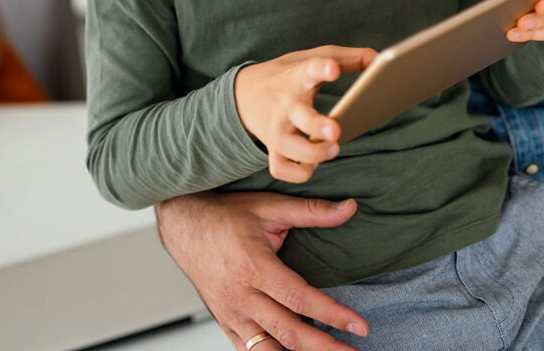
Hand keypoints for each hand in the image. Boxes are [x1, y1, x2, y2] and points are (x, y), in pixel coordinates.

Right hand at [155, 191, 368, 350]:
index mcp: (252, 266)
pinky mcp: (225, 322)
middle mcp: (240, 295)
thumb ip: (311, 211)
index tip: (359, 326)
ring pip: (269, 349)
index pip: (298, 298)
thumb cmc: (224, 216)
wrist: (183, 226)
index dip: (332, 315)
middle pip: (288, 331)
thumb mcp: (269, 206)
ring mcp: (231, 313)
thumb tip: (348, 208)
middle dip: (325, 347)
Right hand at [235, 46, 377, 183]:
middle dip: (317, 126)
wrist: (243, 94)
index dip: (321, 69)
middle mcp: (286, 104)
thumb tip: (381, 61)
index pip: (309, 69)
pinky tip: (313, 166)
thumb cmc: (288, 75)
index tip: (332, 69)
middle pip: (300, 116)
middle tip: (336, 131)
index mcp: (298, 77)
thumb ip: (349, 58)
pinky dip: (298, 173)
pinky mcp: (272, 148)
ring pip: (290, 148)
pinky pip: (281, 169)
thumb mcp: (312, 58)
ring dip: (313, 154)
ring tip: (333, 148)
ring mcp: (277, 129)